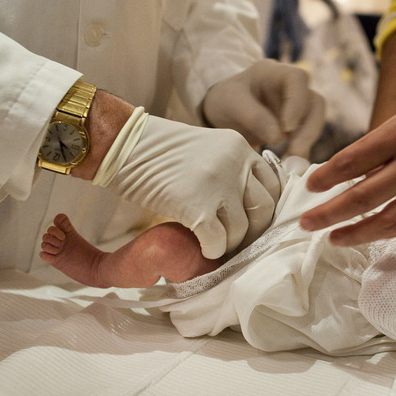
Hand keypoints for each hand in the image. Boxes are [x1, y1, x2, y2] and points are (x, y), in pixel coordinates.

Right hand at [100, 114, 281, 258]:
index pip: (272, 185)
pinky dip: (212, 251)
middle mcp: (237, 163)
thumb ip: (231, 169)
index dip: (263, 208)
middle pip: (263, 209)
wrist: (123, 144)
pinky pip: (218, 242)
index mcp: (240, 147)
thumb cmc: (157, 151)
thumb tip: (245, 207)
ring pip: (242, 229)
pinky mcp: (198, 206)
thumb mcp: (207, 150)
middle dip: (252, 231)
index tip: (249, 221)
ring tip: (214, 245)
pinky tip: (201, 248)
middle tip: (234, 240)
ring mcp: (219, 184)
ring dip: (230, 244)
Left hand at [202, 59, 325, 158]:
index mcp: (272, 72)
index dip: (297, 102)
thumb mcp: (231, 104)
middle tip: (295, 152)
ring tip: (293, 161)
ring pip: (315, 119)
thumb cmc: (224, 101)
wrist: (221, 114)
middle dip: (307, 128)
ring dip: (307, 140)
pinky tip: (291, 163)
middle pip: (314, 101)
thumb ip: (253, 117)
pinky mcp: (296, 124)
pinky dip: (302, 149)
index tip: (288, 127)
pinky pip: (307, 134)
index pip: (297, 78)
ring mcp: (295, 105)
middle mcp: (289, 87)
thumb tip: (278, 137)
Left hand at [299, 62, 395, 245]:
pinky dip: (392, 231)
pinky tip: (374, 235)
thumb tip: (350, 171)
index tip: (309, 186)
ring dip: (358, 233)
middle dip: (331, 214)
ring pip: (390, 220)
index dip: (326, 177)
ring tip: (335, 239)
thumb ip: (385, 144)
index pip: (353, 160)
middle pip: (364, 196)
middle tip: (306, 224)